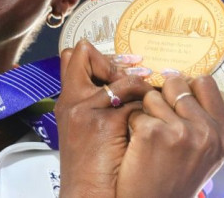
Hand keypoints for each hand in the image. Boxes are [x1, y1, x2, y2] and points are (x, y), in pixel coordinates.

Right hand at [55, 41, 152, 197]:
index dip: (97, 54)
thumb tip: (124, 83)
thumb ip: (101, 104)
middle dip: (117, 61)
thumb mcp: (89, 131)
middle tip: (139, 69)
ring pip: (118, 77)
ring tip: (151, 92)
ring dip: (137, 83)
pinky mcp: (104, 124)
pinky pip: (134, 100)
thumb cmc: (94, 170)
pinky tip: (155, 114)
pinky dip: (147, 103)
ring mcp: (86, 110)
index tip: (119, 64)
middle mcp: (72, 101)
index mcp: (67, 101)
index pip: (74, 55)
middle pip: (87, 55)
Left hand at [116, 74, 223, 197]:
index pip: (205, 82)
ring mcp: (181, 132)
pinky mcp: (153, 133)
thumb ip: (205, 119)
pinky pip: (136, 112)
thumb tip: (189, 80)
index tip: (176, 99)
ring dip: (146, 112)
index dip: (186, 88)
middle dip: (164, 97)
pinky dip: (132, 126)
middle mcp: (207, 131)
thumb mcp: (206, 153)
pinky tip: (139, 147)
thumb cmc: (176, 179)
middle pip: (177, 83)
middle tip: (160, 122)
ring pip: (153, 95)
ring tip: (151, 138)